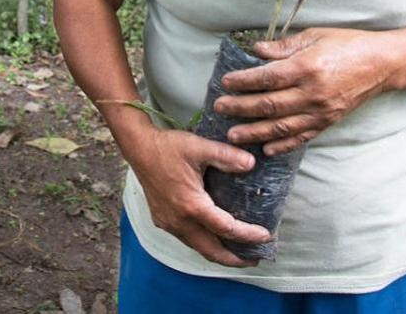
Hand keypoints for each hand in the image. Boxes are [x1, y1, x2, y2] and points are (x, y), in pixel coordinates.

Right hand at [126, 128, 269, 266]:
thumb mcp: (199, 147)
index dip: (248, 235)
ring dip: (219, 253)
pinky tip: (214, 236)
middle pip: (211, 251)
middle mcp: (179, 220)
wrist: (139, 148)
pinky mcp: (163, 220)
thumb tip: (252, 164)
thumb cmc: (168, 147)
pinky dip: (205, 243)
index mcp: (191, 205)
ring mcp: (169, 223)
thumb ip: (226, 156)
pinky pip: (188, 239)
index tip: (266, 235)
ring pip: (198, 247)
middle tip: (256, 257)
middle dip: (235, 259)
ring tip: (239, 251)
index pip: (226, 229)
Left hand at [215, 28, 391, 154]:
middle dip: (240, 108)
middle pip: (269, 105)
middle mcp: (312, 93)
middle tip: (219, 108)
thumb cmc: (347, 44)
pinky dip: (282, 145)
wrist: (382, 64)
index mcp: (306, 67)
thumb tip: (256, 51)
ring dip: (254, 132)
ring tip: (233, 135)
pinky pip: (302, 137)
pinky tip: (266, 149)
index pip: (266, 78)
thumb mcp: (314, 36)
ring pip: (281, 127)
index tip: (225, 82)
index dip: (243, 82)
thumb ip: (283, 47)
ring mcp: (321, 111)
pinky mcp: (328, 122)